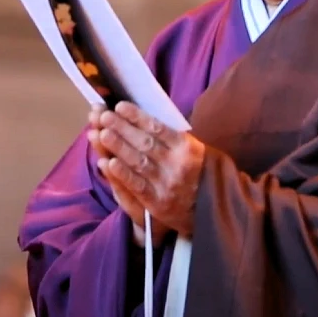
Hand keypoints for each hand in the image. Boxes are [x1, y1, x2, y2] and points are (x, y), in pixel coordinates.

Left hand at [93, 101, 204, 237]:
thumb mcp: (198, 150)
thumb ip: (175, 137)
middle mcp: (177, 164)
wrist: (216, 210)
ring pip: (138, 162)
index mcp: (187, 148)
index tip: (120, 106)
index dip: (137, 117)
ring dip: (117, 147)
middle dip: (122, 128)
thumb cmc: (203, 174)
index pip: (158, 128)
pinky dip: (121, 173)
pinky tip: (106, 162)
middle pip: (144, 143)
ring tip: (101, 133)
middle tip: (104, 116)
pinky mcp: (158, 203)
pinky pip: (137, 186)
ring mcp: (167, 184)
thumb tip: (145, 120)